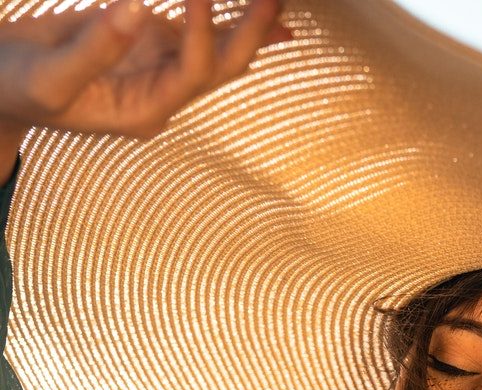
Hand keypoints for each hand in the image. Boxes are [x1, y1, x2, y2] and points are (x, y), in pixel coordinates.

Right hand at [0, 0, 292, 139]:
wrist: (0, 86)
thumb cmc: (18, 88)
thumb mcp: (50, 77)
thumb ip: (94, 49)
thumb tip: (135, 8)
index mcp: (145, 110)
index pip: (192, 72)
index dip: (204, 33)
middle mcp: (163, 93)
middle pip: (223, 66)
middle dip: (252, 33)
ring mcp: (160, 67)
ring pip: (218, 47)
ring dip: (249, 23)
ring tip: (278, 0)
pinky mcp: (150, 42)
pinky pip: (199, 30)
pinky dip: (227, 17)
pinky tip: (259, 11)